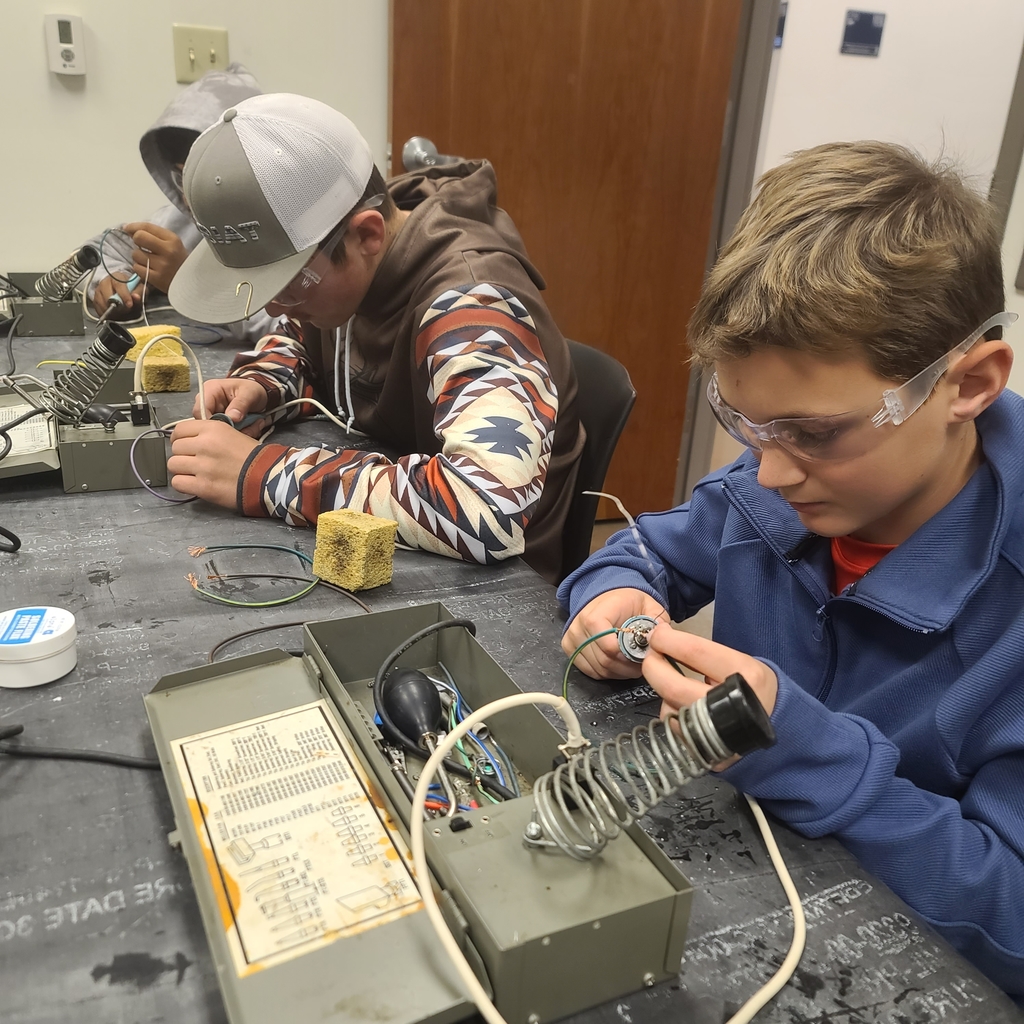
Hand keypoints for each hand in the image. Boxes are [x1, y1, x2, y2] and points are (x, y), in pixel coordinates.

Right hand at [91, 275, 141, 317]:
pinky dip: (107, 314)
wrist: (121, 289)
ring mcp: (98, 291)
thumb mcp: (139, 288)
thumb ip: (139, 292)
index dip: (124, 295)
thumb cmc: (131, 288)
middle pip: (107, 295)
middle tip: (125, 310)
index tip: (129, 304)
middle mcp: (105, 282)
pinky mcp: (95, 300)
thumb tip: (136, 297)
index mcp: (116, 277)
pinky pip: (99, 310)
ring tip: (120, 312)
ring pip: (102, 303)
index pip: (118, 285)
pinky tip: (114, 314)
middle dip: (117, 305)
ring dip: (112, 311)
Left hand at [123, 221, 188, 292]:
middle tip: (142, 246)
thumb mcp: (173, 243)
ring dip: (139, 257)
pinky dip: (140, 268)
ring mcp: (162, 266)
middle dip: (137, 240)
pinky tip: (149, 269)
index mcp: (173, 240)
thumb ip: (154, 234)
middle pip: (139, 237)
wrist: (192, 283)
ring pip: (136, 254)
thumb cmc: (179, 261)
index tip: (127, 228)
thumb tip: (128, 228)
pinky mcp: (157, 279)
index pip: (147, 227)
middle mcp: (168, 251)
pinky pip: (137, 268)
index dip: (133, 226)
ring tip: (149, 261)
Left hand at [167, 419, 259, 506]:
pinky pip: (178, 482)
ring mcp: (202, 466)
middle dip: (183, 455)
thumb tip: (188, 441)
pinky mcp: (202, 486)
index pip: (179, 430)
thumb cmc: (254, 458)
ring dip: (182, 470)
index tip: (185, 446)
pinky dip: (184, 484)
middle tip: (195, 462)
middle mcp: (204, 445)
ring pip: (173, 465)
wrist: (267, 477)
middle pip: (175, 448)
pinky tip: (195, 484)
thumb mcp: (232, 434)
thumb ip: (209, 435)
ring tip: (195, 474)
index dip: (180, 439)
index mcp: (212, 429)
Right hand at [194, 377, 267, 436]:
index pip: (200, 410)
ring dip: (235, 433)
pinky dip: (238, 434)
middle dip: (227, 430)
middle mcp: (207, 402)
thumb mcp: (250, 393)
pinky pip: (224, 435)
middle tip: (245, 428)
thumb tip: (232, 418)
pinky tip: (249, 429)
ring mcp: (213, 414)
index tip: (228, 429)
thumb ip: (241, 404)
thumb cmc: (252, 390)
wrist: (259, 396)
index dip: (211, 423)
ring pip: (216, 432)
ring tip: (251, 426)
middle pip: (206, 424)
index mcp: (210, 390)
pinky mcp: (219, 424)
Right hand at [562, 588, 668, 678]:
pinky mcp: (569, 648)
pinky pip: (590, 671)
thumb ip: (657, 622)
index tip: (643, 655)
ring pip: (598, 669)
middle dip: (627, 667)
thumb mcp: (649, 605)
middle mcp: (578, 627)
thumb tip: (662, 640)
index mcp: (595, 615)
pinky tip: (618, 663)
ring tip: (632, 663)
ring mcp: (571, 639)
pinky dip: (607, 672)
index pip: (609, 647)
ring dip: (618, 672)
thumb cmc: (629, 602)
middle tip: (642, 664)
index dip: (629, 657)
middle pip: (604, 661)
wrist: (609, 595)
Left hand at [643, 624, 777, 765]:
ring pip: (669, 709)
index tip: (654, 635)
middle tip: (650, 656)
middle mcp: (726, 707)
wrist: (778, 724)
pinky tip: (683, 706)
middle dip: (652, 667)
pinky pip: (674, 728)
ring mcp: (714, 734)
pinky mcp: (704, 752)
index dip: (667, 641)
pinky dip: (672, 713)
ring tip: (673, 683)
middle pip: (672, 686)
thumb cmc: (752, 685)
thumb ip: (700, 652)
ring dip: (662, 692)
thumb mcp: (739, 661)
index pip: (694, 652)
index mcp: (743, 676)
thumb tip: (660, 637)